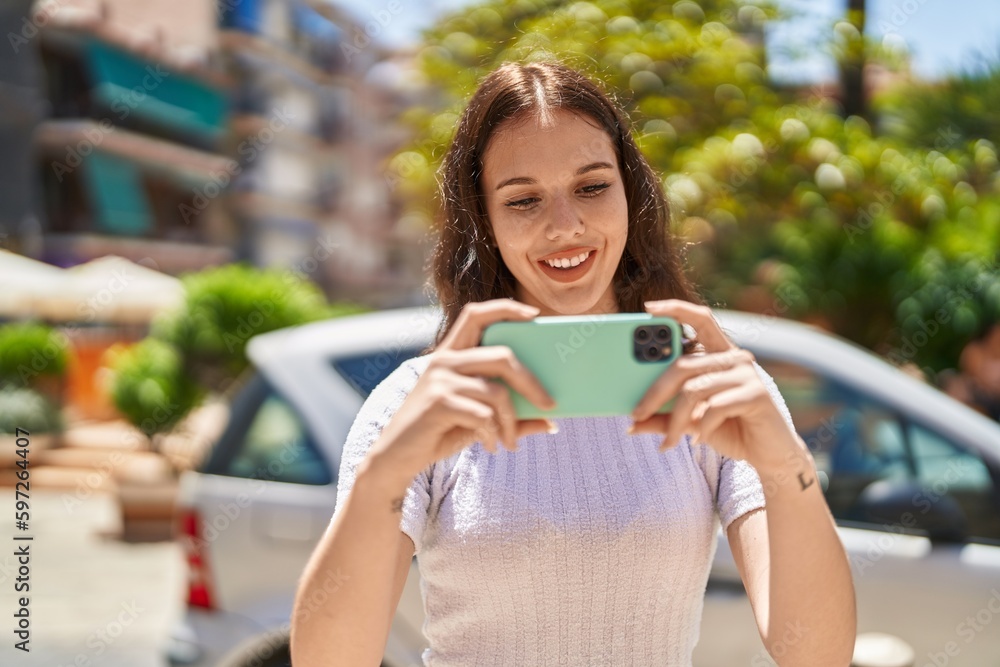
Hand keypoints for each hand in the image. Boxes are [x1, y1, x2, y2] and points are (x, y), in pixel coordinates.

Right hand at [370, 299, 556, 482]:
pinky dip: (494, 434)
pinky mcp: (437, 402)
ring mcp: (439, 380)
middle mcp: (444, 360)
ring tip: (510, 441)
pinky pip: (483, 415)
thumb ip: (508, 415)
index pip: (476, 314)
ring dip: (511, 421)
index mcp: (450, 354)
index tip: (534, 315)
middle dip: (531, 381)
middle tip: (550, 404)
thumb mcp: (476, 419)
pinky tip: (492, 446)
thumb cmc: (438, 432)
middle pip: (502, 356)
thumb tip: (550, 422)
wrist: (396, 457)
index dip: (506, 308)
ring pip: (497, 392)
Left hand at [628, 300, 797, 470]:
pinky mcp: (756, 394)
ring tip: (668, 441)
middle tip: (636, 415)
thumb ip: (665, 418)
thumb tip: (632, 424)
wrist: (769, 454)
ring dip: (676, 421)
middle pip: (683, 365)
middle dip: (655, 392)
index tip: (648, 308)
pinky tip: (698, 440)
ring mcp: (747, 373)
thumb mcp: (691, 422)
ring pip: (694, 390)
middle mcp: (734, 357)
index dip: (676, 309)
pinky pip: (714, 407)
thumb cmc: (729, 430)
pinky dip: (701, 427)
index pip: (700, 319)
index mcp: (718, 353)